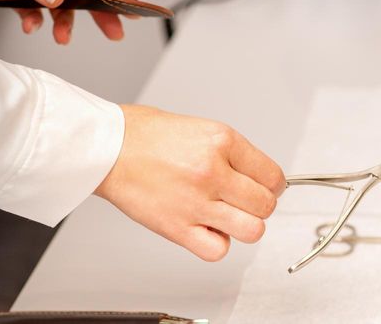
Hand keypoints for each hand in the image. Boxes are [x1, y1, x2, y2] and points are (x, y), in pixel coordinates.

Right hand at [95, 105, 285, 260]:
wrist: (107, 148)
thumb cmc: (148, 136)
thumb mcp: (203, 129)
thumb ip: (234, 155)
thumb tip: (260, 177)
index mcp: (222, 142)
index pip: (273, 176)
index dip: (273, 185)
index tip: (265, 187)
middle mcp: (212, 172)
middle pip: (266, 205)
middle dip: (260, 205)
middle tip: (244, 201)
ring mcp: (196, 202)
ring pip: (252, 230)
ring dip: (244, 226)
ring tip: (227, 216)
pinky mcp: (177, 227)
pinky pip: (217, 251)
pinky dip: (216, 244)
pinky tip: (206, 229)